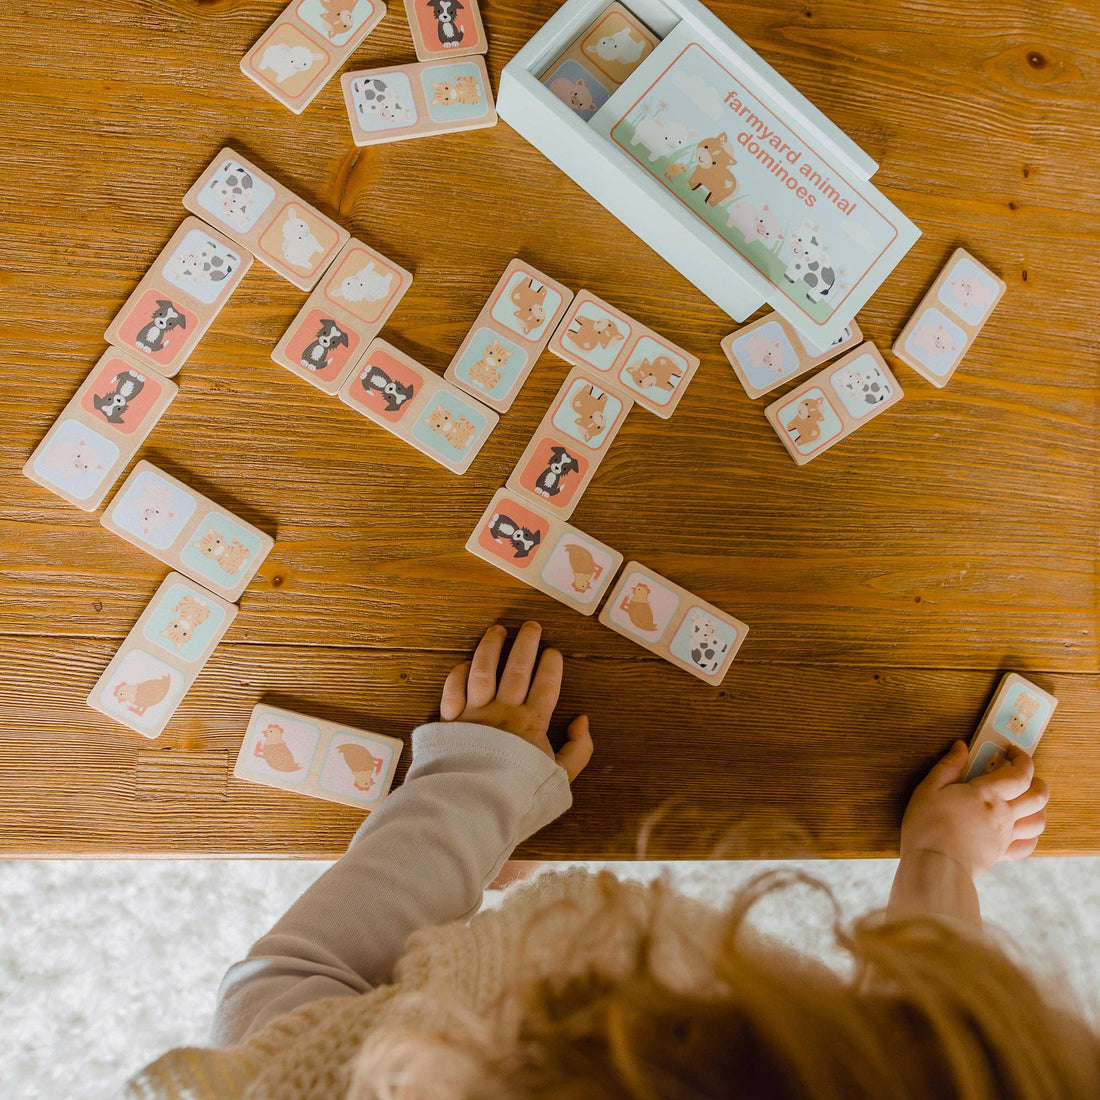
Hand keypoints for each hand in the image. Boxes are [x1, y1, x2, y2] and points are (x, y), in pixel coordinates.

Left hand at [439, 621, 593, 781]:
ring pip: (483, 670)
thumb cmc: (520, 795)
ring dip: (491, 647)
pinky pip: (452, 689)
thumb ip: (578, 750)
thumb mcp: (561, 779)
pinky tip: (465, 663)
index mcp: (531, 723)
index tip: (554, 652)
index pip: (546, 683)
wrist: (475, 807)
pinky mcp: (449, 722)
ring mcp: (474, 713)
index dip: (551, 664)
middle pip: (517, 668)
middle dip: (526, 643)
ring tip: (497, 630)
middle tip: (532, 625)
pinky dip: (458, 674)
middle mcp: (503, 711)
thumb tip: (582, 720)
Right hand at [900, 740, 1048, 878]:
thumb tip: (961, 747)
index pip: (1020, 773)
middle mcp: (1003, 814)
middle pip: (1038, 796)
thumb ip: (948, 766)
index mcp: (987, 794)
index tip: (1010, 751)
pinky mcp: (1001, 854)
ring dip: (1038, 807)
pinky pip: (1028, 845)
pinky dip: (1031, 835)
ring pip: (1038, 820)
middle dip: (1036, 781)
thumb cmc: (928, 825)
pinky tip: (1021, 829)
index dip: (1022, 759)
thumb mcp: (929, 788)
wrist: (935, 866)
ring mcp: (1005, 836)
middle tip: (1022, 774)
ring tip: (1025, 800)